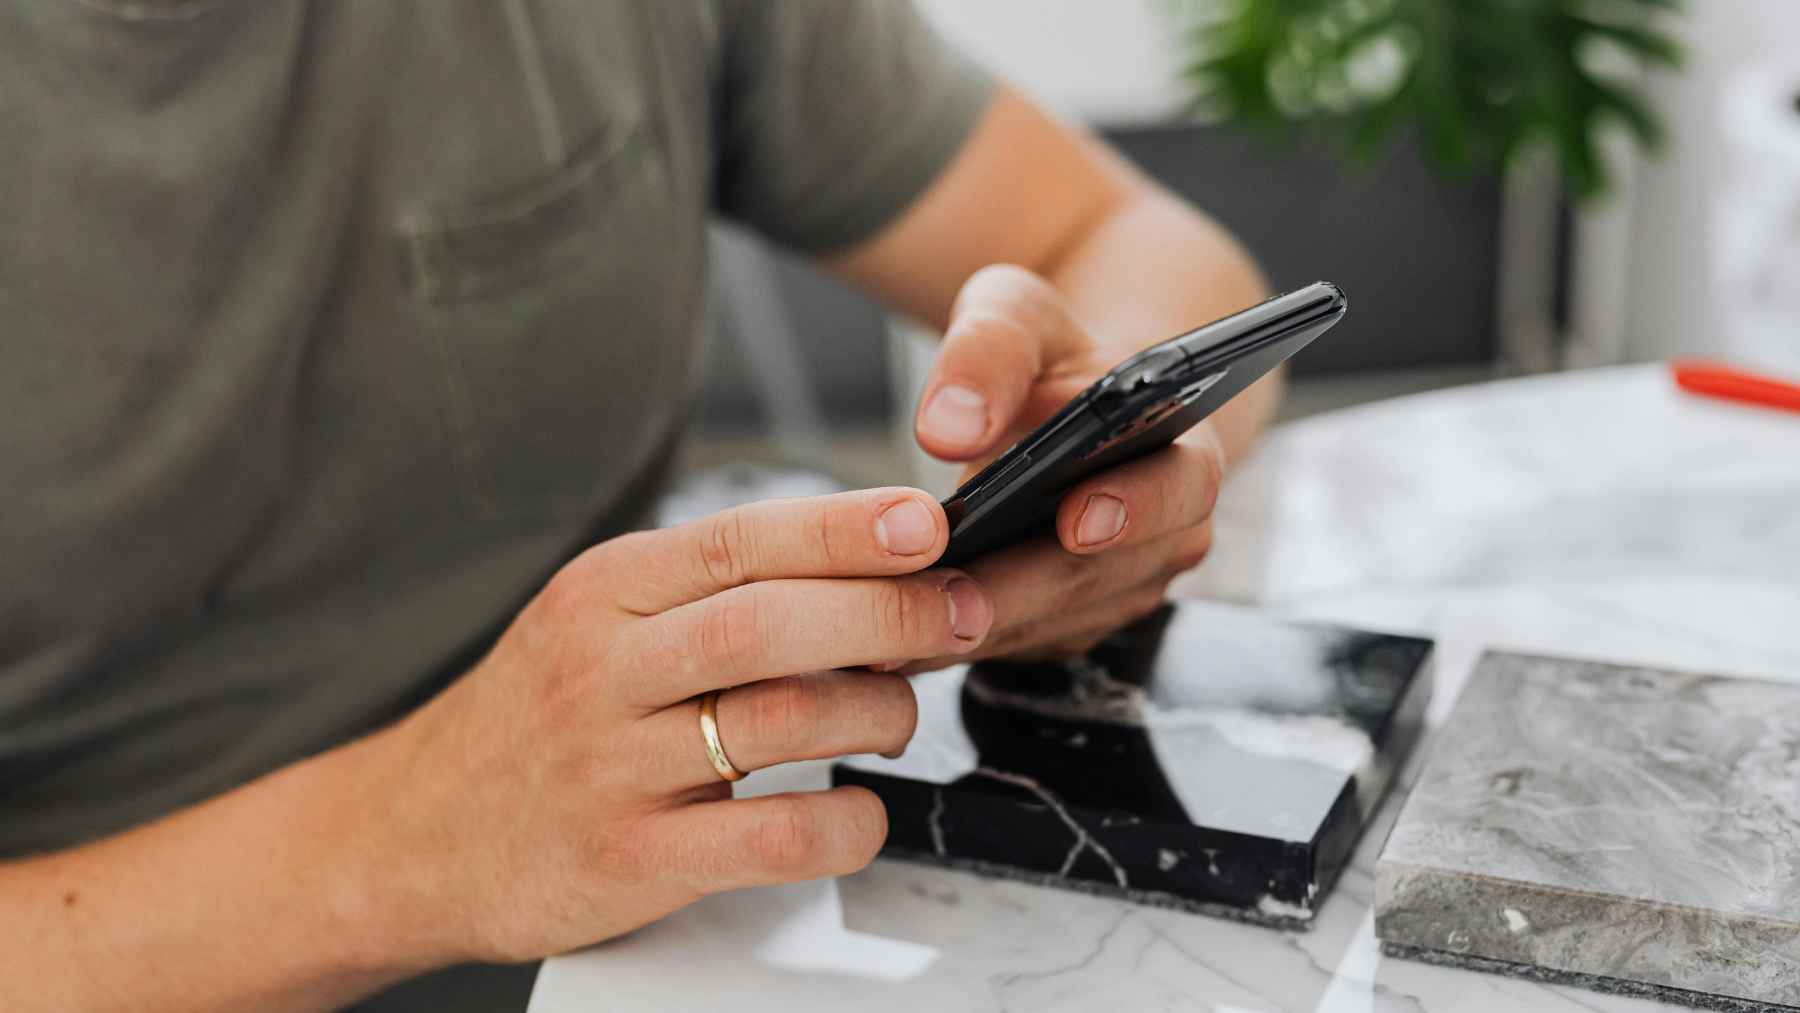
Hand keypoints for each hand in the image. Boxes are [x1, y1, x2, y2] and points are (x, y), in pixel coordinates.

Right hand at [360, 489, 989, 963]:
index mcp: (602, 594)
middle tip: (957, 616)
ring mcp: (612, 770)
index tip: (929, 522)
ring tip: (902, 713)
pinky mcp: (631, 862)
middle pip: (766, 624)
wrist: (415, 835)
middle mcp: (602, 671)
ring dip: (875, 710)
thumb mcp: (595, 623)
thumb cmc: (539, 717)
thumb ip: (707, 593)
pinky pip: (767, 840)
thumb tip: (864, 561)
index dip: (844, 528)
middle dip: (887, 614)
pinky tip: (861, 810)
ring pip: (778, 722)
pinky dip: (842, 823)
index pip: (738, 540)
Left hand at [904, 265, 1223, 666]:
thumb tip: (946, 426)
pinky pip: (1011, 642)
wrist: (1060, 406)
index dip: (1135, 510)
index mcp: (1181, 452)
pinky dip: (953, 638)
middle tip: (943, 589)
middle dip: (1018, 587)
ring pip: (1047, 622)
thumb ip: (987, 352)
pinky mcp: (1067, 625)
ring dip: (977, 622)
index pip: (1179, 490)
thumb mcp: (1018, 316)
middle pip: (1098, 577)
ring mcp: (1118, 591)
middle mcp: (1165, 537)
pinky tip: (895, 629)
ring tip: (898, 611)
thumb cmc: (1049, 357)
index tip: (1074, 520)